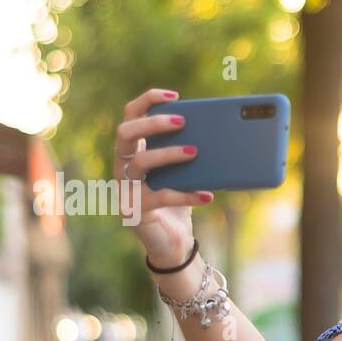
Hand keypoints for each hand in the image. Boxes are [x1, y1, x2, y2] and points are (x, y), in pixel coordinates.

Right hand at [114, 88, 212, 267]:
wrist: (174, 245)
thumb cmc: (179, 204)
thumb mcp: (185, 175)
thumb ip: (189, 154)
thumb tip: (219, 133)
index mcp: (133, 152)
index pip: (131, 116)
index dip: (148, 101)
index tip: (174, 95)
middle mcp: (122, 167)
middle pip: (125, 133)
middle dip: (154, 123)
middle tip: (183, 122)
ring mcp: (126, 189)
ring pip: (139, 162)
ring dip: (169, 153)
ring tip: (196, 152)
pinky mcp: (136, 212)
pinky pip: (160, 197)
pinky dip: (186, 195)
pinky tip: (207, 195)